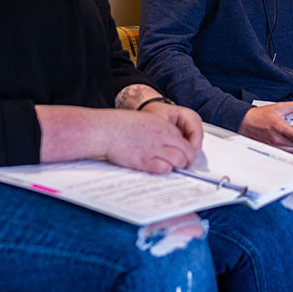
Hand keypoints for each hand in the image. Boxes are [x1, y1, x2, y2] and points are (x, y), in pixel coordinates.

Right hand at [36, 105, 201, 174]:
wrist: (104, 129)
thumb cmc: (118, 125)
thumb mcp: (142, 120)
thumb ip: (155, 129)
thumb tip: (162, 140)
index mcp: (161, 124)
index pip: (183, 137)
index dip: (185, 147)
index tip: (183, 153)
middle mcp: (161, 135)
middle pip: (186, 149)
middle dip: (188, 158)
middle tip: (185, 164)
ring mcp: (154, 148)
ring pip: (179, 159)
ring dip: (180, 165)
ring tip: (176, 169)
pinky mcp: (144, 160)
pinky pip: (164, 168)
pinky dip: (166, 170)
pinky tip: (161, 170)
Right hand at [240, 102, 292, 153]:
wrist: (245, 122)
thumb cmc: (259, 116)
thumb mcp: (277, 107)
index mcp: (279, 127)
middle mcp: (276, 139)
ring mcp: (273, 145)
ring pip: (292, 150)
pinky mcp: (271, 148)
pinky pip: (285, 151)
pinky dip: (289, 147)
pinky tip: (288, 141)